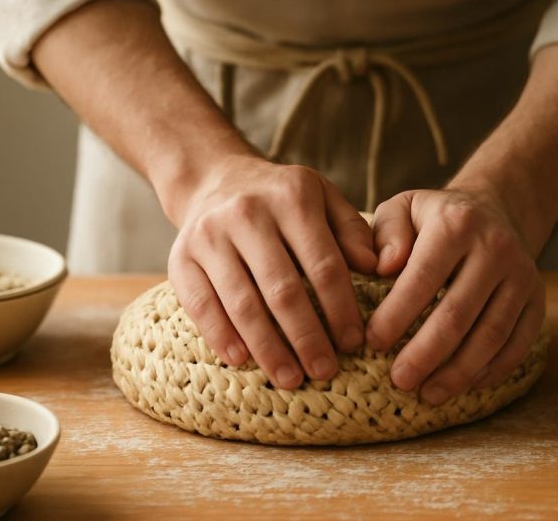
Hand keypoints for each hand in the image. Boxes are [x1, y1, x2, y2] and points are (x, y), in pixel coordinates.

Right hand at [167, 155, 377, 388]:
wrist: (214, 179)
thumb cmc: (280, 199)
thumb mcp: (322, 198)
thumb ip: (353, 231)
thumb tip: (378, 266)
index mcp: (292, 197)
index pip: (323, 263)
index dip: (340, 308)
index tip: (354, 342)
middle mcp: (247, 213)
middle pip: (283, 289)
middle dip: (307, 337)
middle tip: (325, 371)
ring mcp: (209, 235)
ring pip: (242, 303)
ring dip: (268, 348)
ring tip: (290, 378)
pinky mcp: (180, 257)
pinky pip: (201, 304)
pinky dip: (221, 336)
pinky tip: (242, 361)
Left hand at [365, 188, 544, 403]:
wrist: (493, 209)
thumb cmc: (434, 218)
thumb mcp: (403, 208)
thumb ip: (386, 233)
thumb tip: (383, 267)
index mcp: (457, 224)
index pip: (423, 277)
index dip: (397, 314)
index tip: (373, 342)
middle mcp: (495, 248)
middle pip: (458, 313)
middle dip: (425, 353)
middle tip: (399, 381)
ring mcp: (522, 276)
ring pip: (491, 335)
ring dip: (458, 372)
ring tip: (428, 395)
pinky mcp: (537, 299)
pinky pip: (518, 343)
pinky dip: (493, 370)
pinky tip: (466, 385)